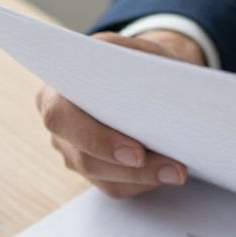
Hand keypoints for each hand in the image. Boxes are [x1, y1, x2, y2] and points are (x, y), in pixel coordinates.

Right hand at [36, 30, 204, 197]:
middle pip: (84, 158)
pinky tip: (166, 173)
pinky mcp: (92, 171)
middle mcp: (60, 126)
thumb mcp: (136, 50)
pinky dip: (143, 182)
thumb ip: (137, 64)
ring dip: (144, 177)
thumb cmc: (137, 63)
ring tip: (179, 171)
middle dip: (130, 168)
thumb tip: (159, 93)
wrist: (141, 79)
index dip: (97, 139)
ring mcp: (73, 152)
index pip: (62, 118)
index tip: (136, 152)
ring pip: (103, 176)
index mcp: (56, 90)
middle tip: (171, 169)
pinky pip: (114, 186)